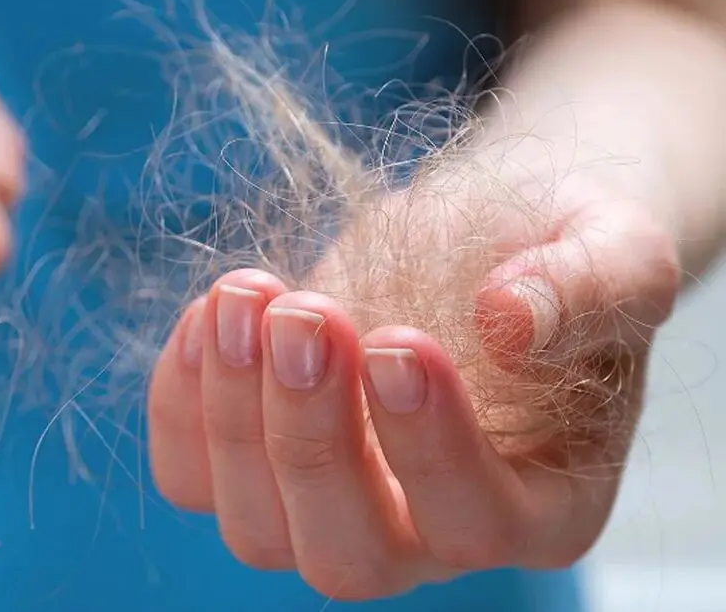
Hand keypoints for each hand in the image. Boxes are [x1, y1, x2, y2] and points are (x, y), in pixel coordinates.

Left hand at [146, 158, 680, 599]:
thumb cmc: (557, 252)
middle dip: (311, 440)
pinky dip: (179, 403)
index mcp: (538, 505)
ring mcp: (329, 510)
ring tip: (246, 295)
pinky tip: (209, 312)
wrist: (483, 236)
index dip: (429, 446)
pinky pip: (190, 476)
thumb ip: (589, 287)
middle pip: (348, 556)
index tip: (397, 340)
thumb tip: (507, 319)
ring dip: (232, 414)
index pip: (476, 522)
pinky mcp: (256, 467)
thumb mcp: (614, 248)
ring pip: (256, 530)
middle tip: (306, 316)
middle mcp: (426, 536)